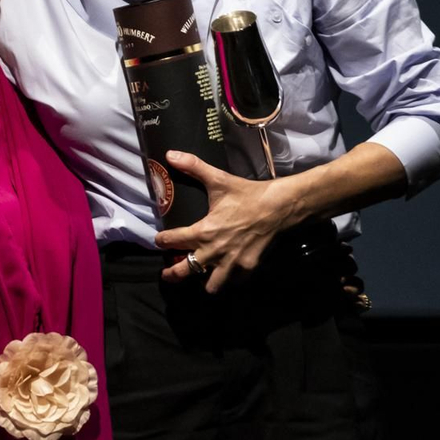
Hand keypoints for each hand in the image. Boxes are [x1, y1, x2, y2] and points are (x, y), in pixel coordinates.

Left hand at [154, 150, 300, 292]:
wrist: (279, 206)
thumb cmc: (247, 194)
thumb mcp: (218, 179)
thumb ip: (193, 167)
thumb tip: (170, 154)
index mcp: (203, 231)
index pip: (172, 241)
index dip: (162, 241)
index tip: (160, 240)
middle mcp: (214, 251)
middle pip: (184, 272)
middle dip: (172, 274)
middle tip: (168, 273)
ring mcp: (232, 263)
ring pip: (210, 285)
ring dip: (203, 281)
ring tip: (199, 276)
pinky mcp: (248, 268)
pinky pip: (233, 281)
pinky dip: (228, 279)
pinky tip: (226, 272)